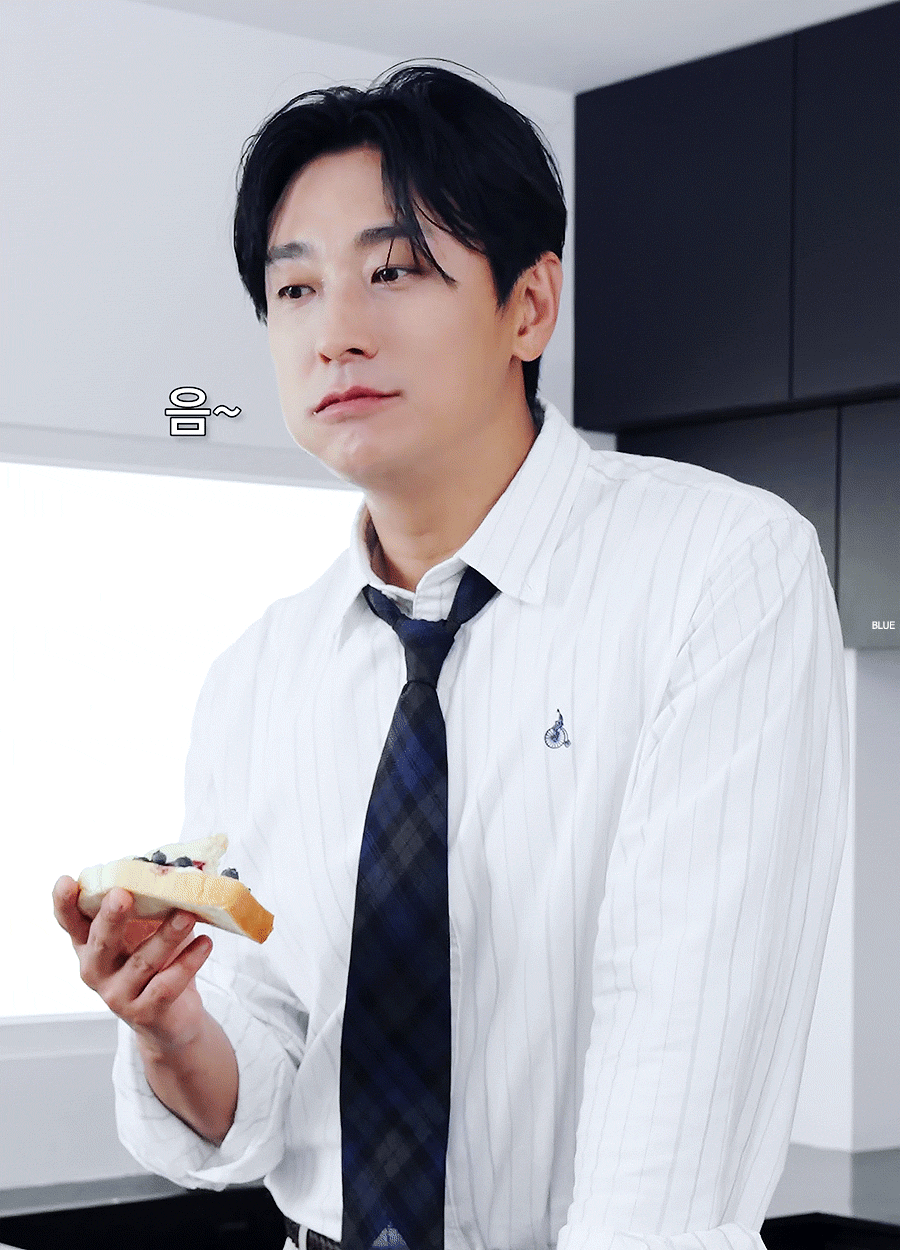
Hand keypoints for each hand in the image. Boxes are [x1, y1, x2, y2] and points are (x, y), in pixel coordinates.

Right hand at [52, 876, 213, 1055]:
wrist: (173, 1018)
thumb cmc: (156, 961)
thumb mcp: (143, 931)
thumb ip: (145, 904)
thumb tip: (169, 867)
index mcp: (91, 944)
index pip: (71, 922)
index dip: (65, 903)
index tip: (66, 881)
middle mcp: (96, 969)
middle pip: (100, 942)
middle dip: (111, 918)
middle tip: (122, 895)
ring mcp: (117, 994)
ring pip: (142, 962)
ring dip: (166, 936)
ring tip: (188, 915)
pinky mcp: (144, 1012)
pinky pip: (167, 985)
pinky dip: (188, 962)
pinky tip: (204, 943)